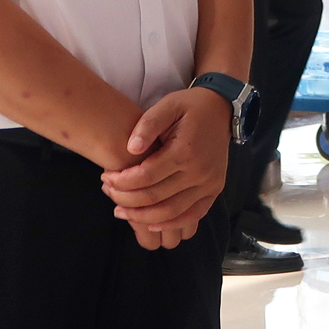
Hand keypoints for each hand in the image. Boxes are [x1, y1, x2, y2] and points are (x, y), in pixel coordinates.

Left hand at [100, 88, 231, 246]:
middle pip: (155, 197)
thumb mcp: (168, 105)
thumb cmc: (192, 106)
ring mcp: (209, 183)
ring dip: (142, 217)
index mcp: (185, 151)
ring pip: (171, 212)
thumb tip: (131, 148)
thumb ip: (148, 124)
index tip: (106, 177)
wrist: (222, 108)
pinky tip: (152, 224)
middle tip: (108, 193)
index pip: (145, 177)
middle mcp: (199, 172)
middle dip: (126, 199)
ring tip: (122, 211)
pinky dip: (172, 224)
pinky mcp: (215, 189)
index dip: (121, 182)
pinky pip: (193, 215)